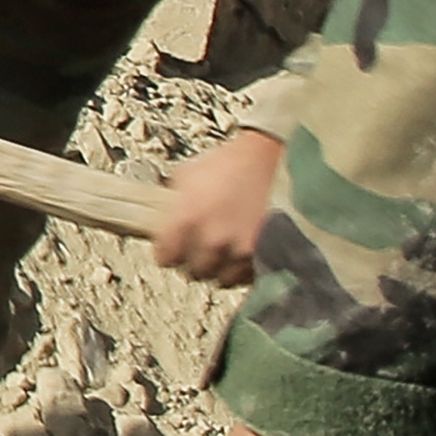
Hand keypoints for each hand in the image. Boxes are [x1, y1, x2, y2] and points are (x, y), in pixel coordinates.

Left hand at [152, 122, 279, 287]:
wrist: (274, 157)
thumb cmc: (232, 162)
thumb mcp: (188, 174)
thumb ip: (172, 203)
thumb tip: (161, 219)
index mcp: (187, 217)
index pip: (165, 258)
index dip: (167, 253)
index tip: (171, 250)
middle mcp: (213, 238)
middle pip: (192, 271)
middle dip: (193, 261)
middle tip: (199, 250)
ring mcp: (241, 249)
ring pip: (221, 279)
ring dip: (220, 268)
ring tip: (222, 253)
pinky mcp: (267, 255)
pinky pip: (247, 276)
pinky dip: (243, 269)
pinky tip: (242, 253)